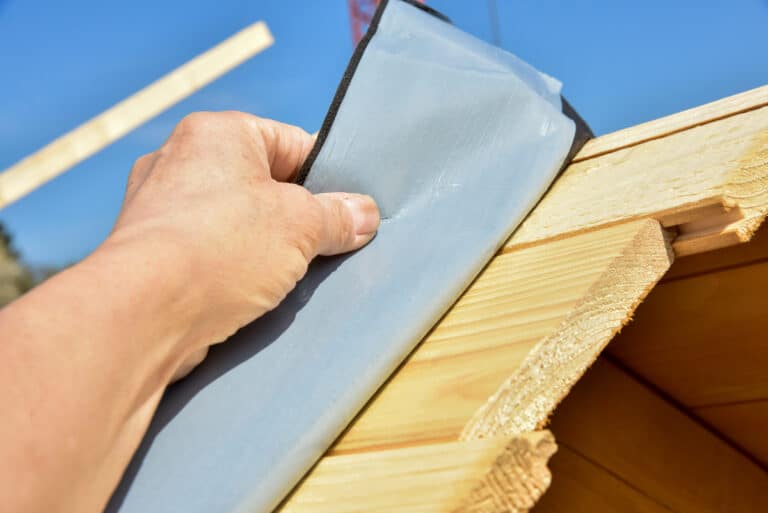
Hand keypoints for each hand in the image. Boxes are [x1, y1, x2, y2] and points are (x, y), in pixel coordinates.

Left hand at [109, 111, 379, 379]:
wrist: (142, 313)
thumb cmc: (220, 248)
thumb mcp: (300, 226)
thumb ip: (337, 217)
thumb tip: (364, 214)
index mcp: (218, 133)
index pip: (292, 144)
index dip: (327, 178)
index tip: (348, 210)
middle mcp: (181, 161)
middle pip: (263, 185)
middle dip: (296, 218)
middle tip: (324, 246)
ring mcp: (160, 209)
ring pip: (235, 223)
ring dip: (265, 249)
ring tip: (287, 276)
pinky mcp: (150, 253)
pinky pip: (208, 254)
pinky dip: (231, 271)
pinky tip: (249, 295)